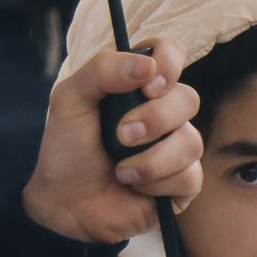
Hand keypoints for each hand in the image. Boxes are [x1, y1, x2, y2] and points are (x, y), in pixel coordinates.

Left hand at [21, 39, 202, 244]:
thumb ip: (102, 71)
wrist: (64, 202)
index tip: (149, 84)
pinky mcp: (184, 183)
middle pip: (188, 99)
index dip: (169, 63)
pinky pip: (189, 176)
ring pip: (192, 142)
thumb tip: (147, 64)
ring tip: (122, 170)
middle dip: (155, 120)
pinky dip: (156, 183)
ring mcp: (177, 148)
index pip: (172, 54)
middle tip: (121, 136)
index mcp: (140, 86)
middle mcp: (164, 113)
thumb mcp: (70, 100)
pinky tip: (135, 187)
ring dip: (151, 159)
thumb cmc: (68, 148)